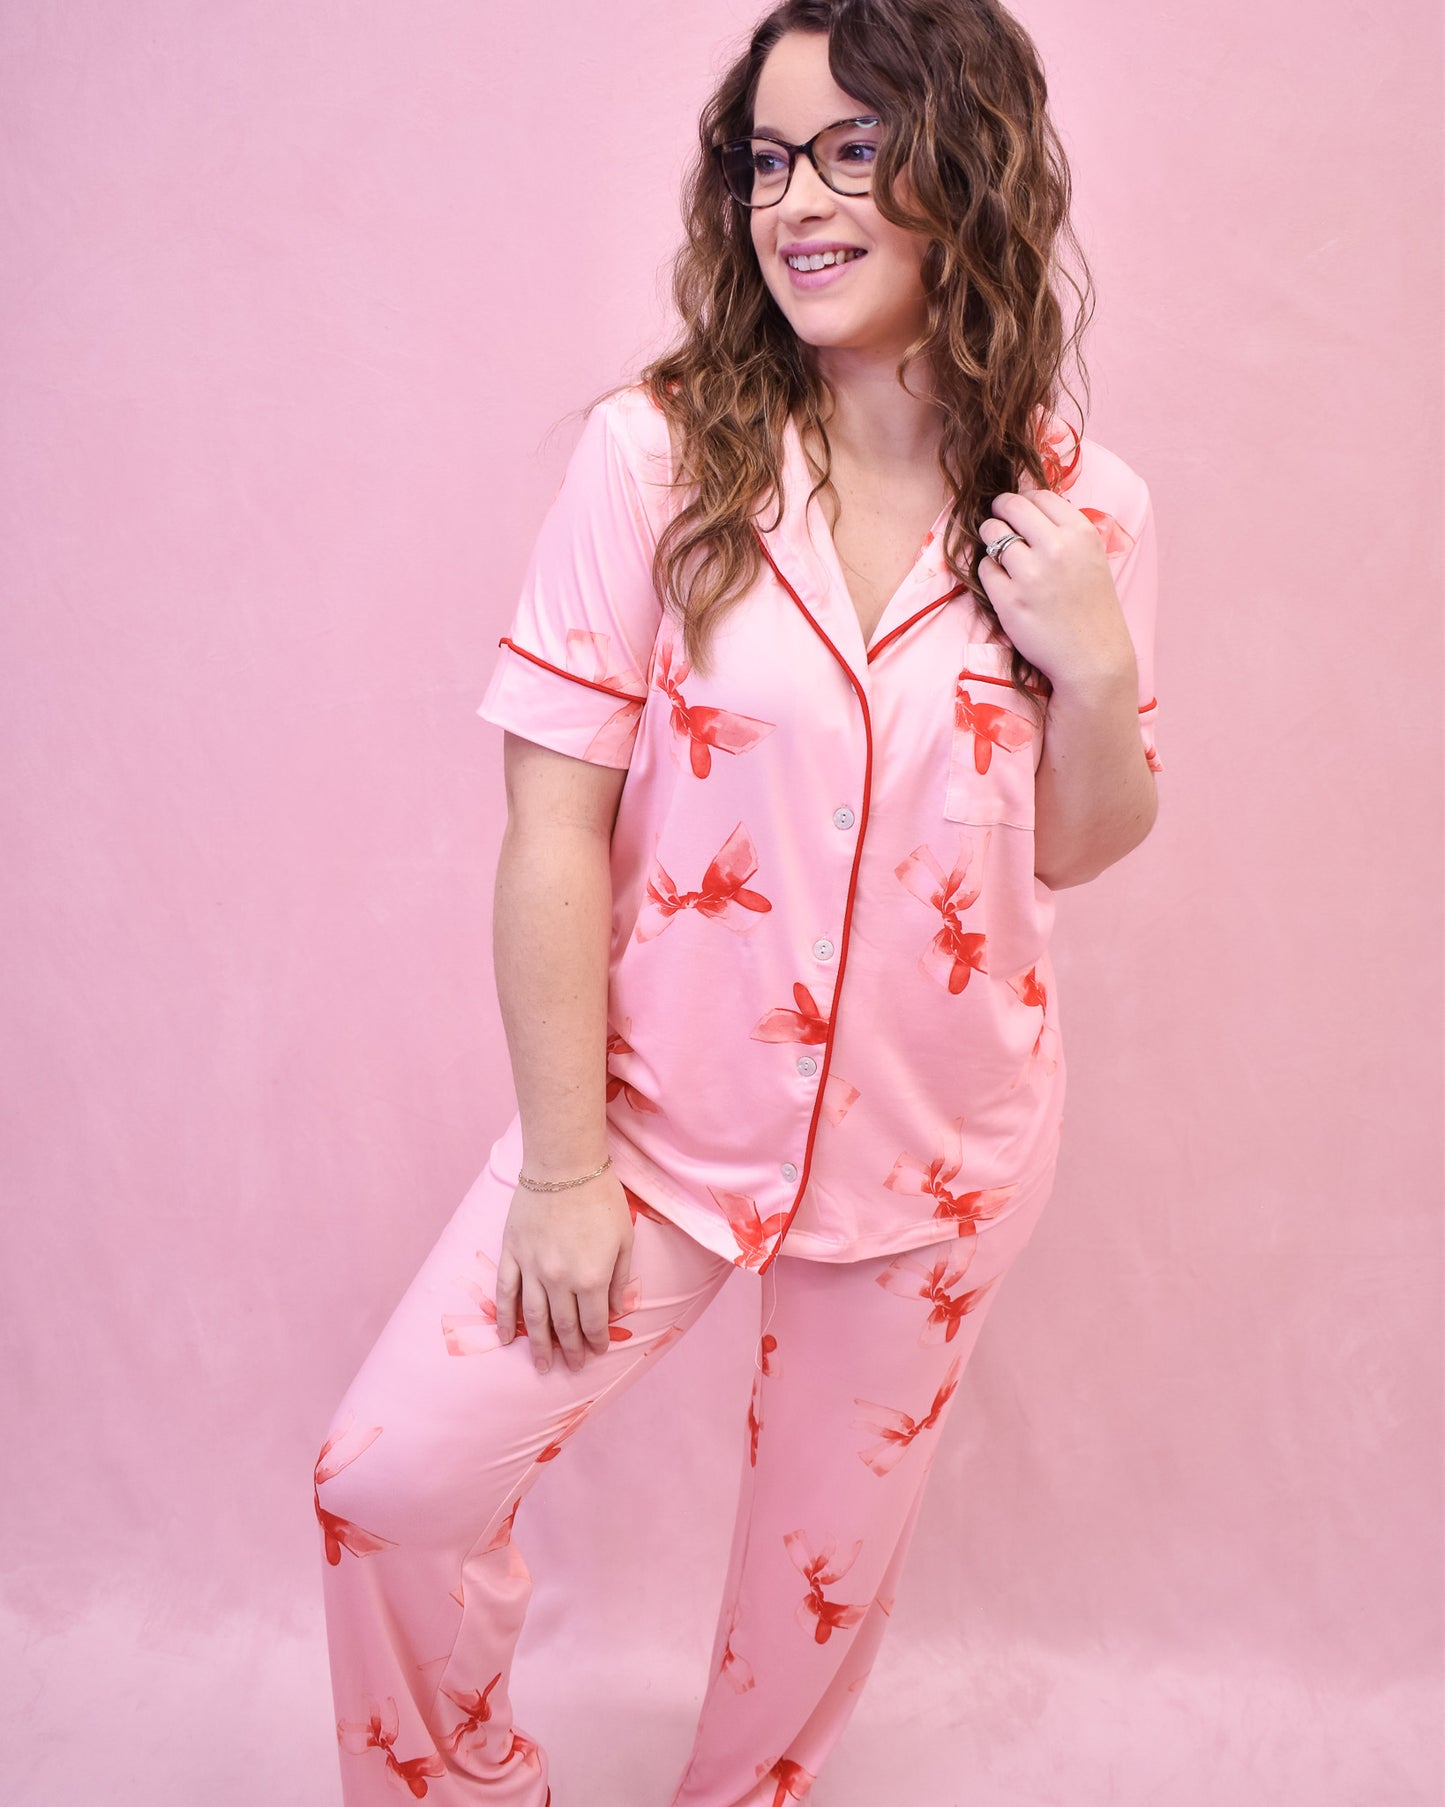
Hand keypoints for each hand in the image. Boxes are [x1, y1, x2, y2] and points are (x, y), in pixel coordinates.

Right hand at [495, 1173, 634, 1374]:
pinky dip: (505, 1318)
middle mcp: (559, 1279)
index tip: (597, 1352)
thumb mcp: (624, 1238)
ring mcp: (531, 1268)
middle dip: (570, 1350)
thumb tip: (615, 1311)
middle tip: (572, 1367)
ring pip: (533, 1317)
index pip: (593, 1322)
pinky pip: (505, 1293)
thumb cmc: (601, 1197)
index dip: (596, 1341)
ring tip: (542, 1365)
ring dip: (539, 1345)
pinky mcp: (511, 1253)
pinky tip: (506, 1338)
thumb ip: (619, 1278)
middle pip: (563, 1325)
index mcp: (590, 1277)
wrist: (564, 1164)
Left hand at [977, 482, 1135, 696]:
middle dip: (999, 511)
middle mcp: (1056, 547)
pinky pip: (985, 569)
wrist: (1093, 658)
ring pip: (992, 533)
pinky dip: (989, 572)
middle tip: (997, 520)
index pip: (1039, 495)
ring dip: (990, 539)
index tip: (1018, 510)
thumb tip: (1031, 504)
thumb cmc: (1092, 609)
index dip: (1024, 500)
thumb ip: (1066, 532)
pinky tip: (1003, 583)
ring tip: (998, 553)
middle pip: (1010, 506)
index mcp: (1081, 533)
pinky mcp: (1008, 599)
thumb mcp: (1092, 558)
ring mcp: (1030, 573)